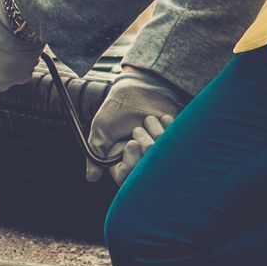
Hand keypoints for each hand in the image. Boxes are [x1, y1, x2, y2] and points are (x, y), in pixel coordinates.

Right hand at [85, 66, 187, 185]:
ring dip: (154, 133)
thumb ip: (96, 154)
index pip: (127, 178)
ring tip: (148, 119)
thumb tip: (91, 177)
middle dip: (144, 146)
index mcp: (121, 162)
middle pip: (146, 170)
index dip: (131, 163)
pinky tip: (161, 117)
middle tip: (137, 129)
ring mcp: (158, 152)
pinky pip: (175, 144)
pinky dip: (167, 128)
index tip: (132, 143)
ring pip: (162, 156)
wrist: (138, 87)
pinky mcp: (173, 142)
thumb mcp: (101, 130)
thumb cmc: (117, 108)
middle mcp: (140, 161)